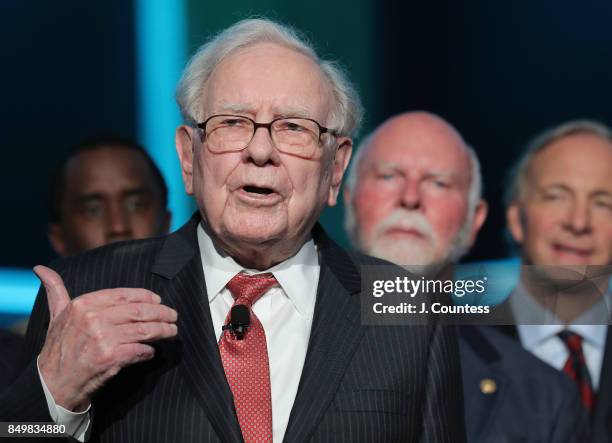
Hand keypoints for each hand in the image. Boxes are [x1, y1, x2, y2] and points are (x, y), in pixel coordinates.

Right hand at [34, 265, 177, 411]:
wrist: (52, 384)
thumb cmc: (58, 348)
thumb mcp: (55, 316)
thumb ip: (56, 291)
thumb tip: (41, 269)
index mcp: (83, 305)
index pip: (124, 295)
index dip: (146, 296)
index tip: (158, 300)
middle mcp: (93, 319)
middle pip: (139, 311)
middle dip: (161, 313)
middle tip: (173, 316)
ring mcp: (103, 338)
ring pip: (144, 330)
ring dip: (163, 330)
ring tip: (172, 331)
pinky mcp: (111, 358)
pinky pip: (140, 350)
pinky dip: (150, 351)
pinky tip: (152, 351)